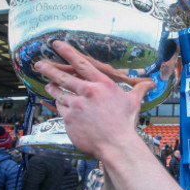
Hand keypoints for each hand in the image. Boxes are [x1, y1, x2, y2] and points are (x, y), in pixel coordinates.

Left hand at [34, 40, 156, 158]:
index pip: (81, 63)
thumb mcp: (133, 102)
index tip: (57, 44)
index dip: (67, 52)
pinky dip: (61, 107)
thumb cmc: (125, 124)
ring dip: (53, 89)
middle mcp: (87, 92)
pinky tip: (62, 107)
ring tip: (49, 86)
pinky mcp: (69, 118)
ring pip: (59, 94)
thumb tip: (151, 84)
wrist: (116, 145)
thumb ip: (139, 90)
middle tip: (39, 64)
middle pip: (63, 77)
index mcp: (102, 84)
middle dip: (48, 69)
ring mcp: (76, 105)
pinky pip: (61, 110)